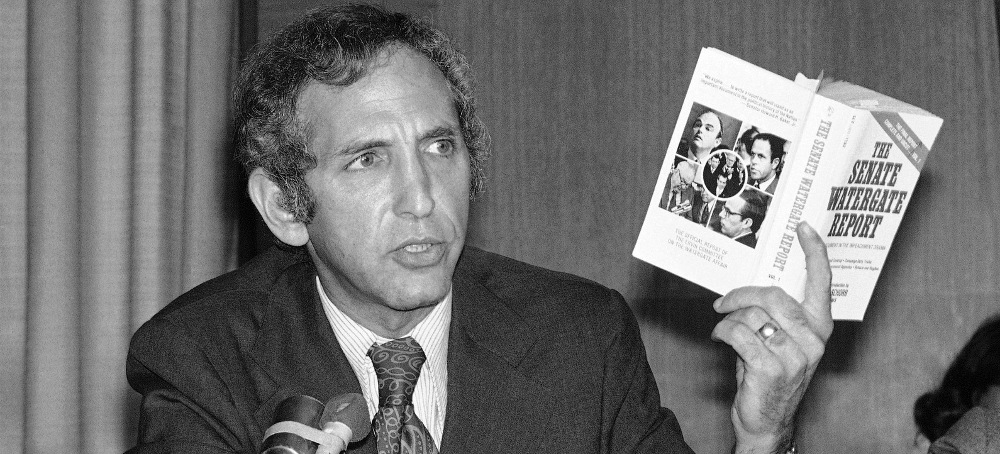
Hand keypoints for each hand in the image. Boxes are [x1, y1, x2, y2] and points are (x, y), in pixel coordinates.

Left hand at [711, 221, 832, 452]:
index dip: (815, 253)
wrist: (766, 421)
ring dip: (731, 318)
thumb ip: (775, 313)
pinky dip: (723, 332)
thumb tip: (753, 282)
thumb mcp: (779, 340)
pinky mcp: (772, 368)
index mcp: (819, 328)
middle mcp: (813, 340)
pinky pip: (739, 333)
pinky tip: (720, 339)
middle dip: (741, 295)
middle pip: (773, 295)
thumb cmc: (769, 374)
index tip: (803, 228)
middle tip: (723, 302)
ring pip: (753, 314)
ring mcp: (795, 356)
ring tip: (724, 327)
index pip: (822, 284)